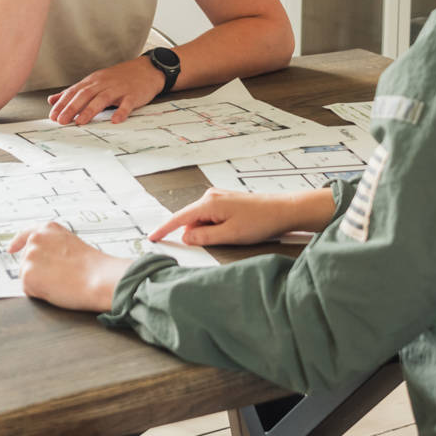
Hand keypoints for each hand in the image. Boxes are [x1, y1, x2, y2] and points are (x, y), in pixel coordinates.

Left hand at [9, 221, 132, 311]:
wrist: (98, 278)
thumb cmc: (92, 266)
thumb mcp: (71, 244)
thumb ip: (53, 246)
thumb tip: (42, 260)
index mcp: (48, 229)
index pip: (26, 234)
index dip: (17, 242)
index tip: (11, 249)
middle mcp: (35, 239)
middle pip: (26, 261)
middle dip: (37, 270)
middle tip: (60, 276)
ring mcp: (29, 257)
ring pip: (27, 276)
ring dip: (39, 283)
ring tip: (61, 281)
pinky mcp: (27, 275)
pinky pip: (29, 290)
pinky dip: (40, 294)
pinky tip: (55, 288)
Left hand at [47, 55, 163, 124]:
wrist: (146, 69)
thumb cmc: (119, 78)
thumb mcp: (94, 81)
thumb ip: (74, 91)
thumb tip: (53, 99)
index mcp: (93, 81)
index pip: (74, 92)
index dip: (63, 103)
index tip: (53, 116)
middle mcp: (104, 83)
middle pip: (85, 95)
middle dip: (72, 108)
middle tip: (62, 121)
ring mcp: (119, 88)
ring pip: (102, 99)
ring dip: (90, 110)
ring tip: (80, 122)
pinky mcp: (133, 95)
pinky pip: (127, 103)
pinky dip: (121, 111)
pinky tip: (115, 120)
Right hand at [148, 187, 335, 245]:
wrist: (283, 210)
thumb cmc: (260, 222)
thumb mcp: (229, 235)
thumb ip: (204, 237)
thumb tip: (186, 237)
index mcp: (209, 203)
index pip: (179, 219)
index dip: (165, 229)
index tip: (152, 238)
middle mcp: (210, 196)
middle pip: (191, 221)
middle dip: (198, 235)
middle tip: (223, 240)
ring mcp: (218, 197)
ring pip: (202, 221)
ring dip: (210, 232)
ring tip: (234, 233)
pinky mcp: (226, 202)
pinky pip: (211, 218)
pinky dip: (216, 227)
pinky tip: (234, 230)